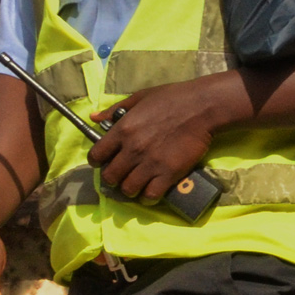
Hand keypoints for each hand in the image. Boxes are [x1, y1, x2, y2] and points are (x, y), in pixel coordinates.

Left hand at [88, 76, 232, 201]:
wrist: (202, 107)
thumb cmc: (172, 98)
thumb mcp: (140, 97)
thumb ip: (115, 109)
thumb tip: (93, 118)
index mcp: (123, 130)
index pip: (97, 155)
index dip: (97, 162)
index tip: (103, 162)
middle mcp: (132, 150)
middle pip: (110, 177)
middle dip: (113, 179)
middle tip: (121, 176)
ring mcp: (151, 163)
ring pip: (128, 189)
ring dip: (130, 190)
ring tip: (136, 185)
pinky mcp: (169, 173)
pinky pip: (151, 195)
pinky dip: (148, 197)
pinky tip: (151, 191)